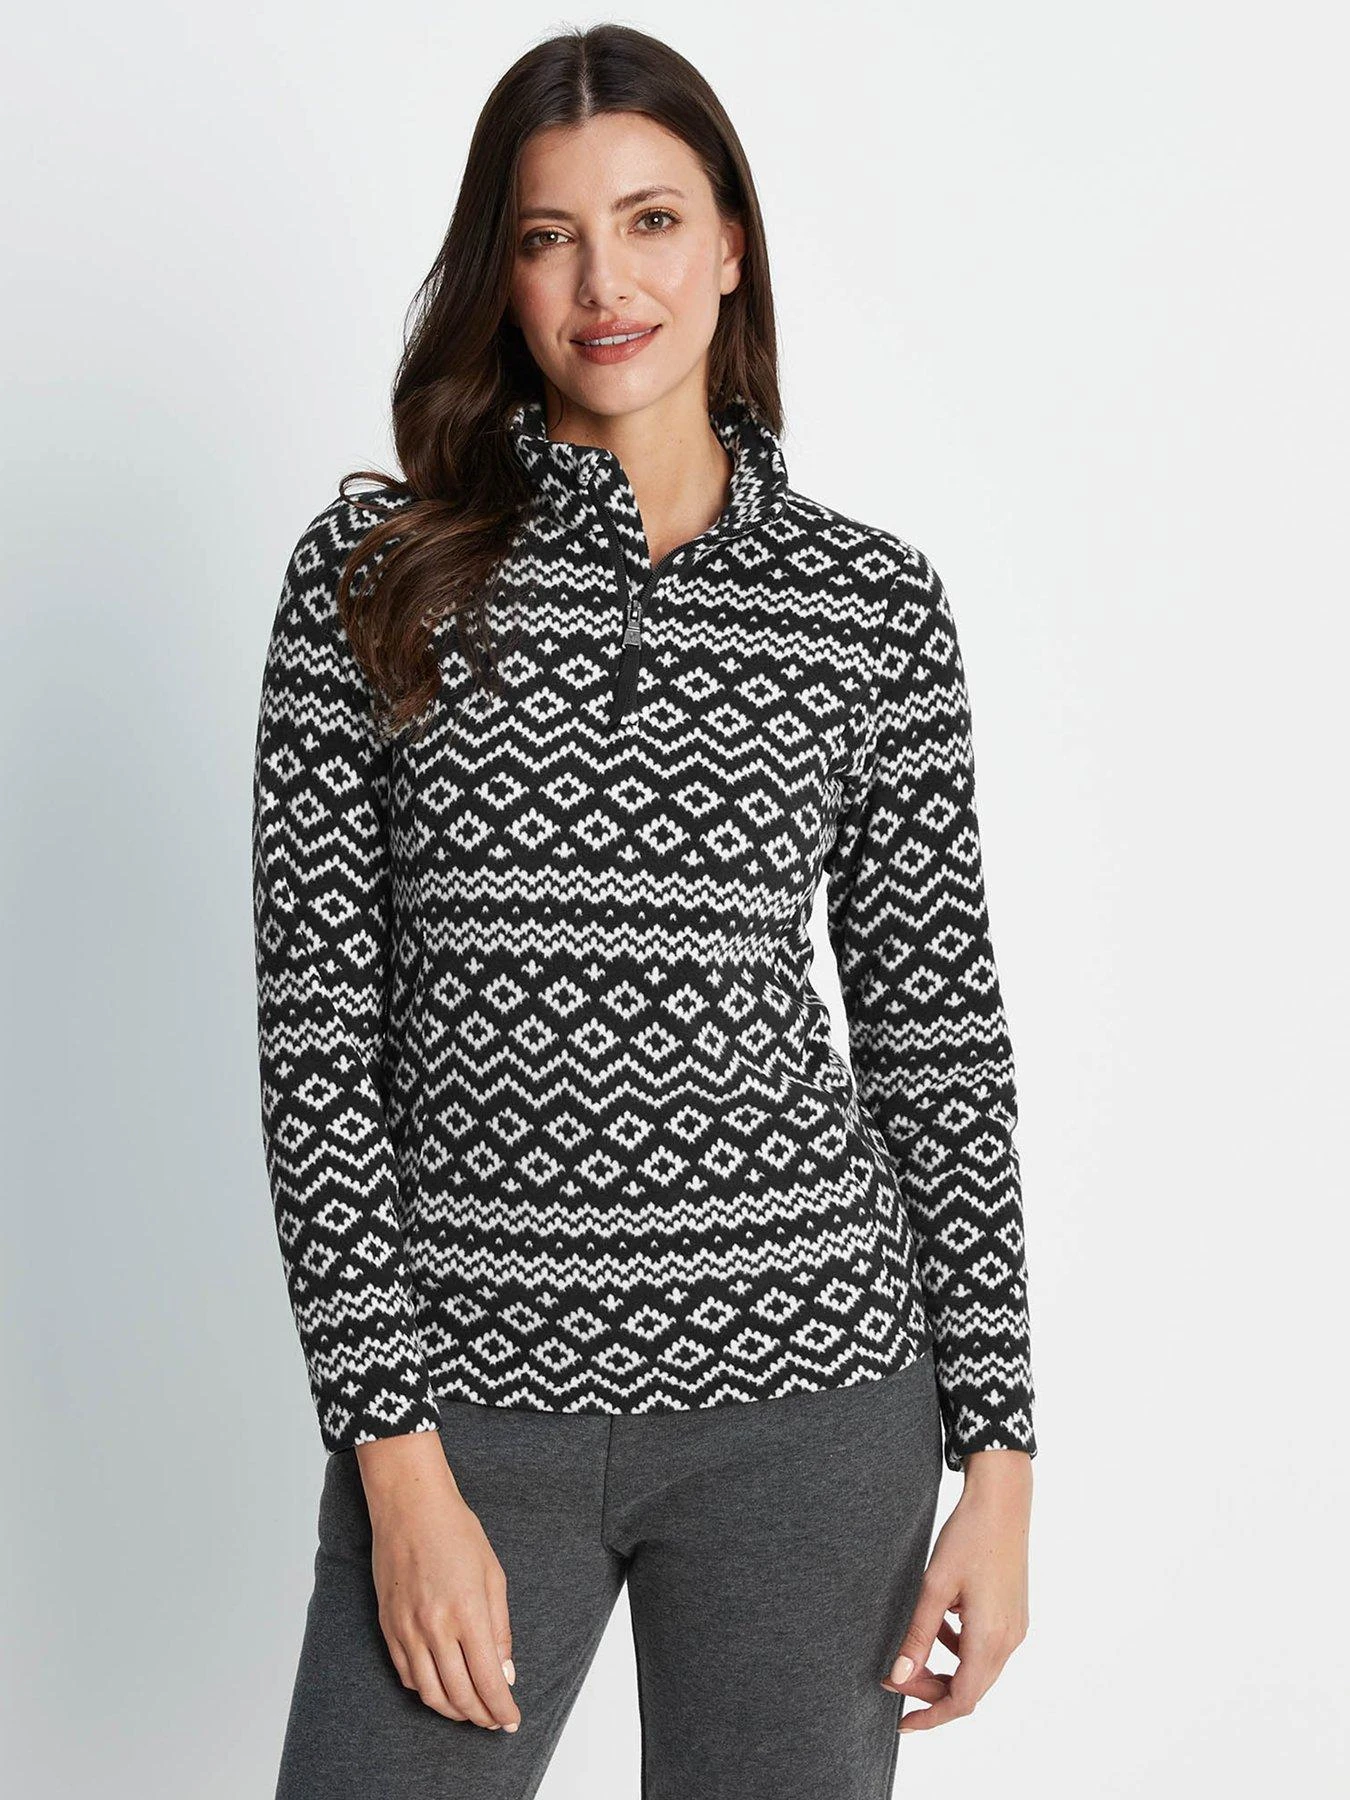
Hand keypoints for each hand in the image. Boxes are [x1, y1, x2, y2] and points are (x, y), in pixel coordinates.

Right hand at [355, 1431, 520, 1732]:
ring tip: (470, 1711)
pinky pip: (406, 1674)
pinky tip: (441, 1689)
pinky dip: (425, 1691)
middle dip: (480, 1715)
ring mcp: (406, 1629)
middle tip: (494, 1720)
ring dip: (453, 1710)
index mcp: (467, 1613)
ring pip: (429, 1693)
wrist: (409, 1506)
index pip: (487, 1680)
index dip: (501, 1708)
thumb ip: (499, 1630)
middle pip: (459, 1694)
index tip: (512, 1720)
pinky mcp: (387, 1626)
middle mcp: (434, 1627)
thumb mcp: (492, 1576)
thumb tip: (505, 1674)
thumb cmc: (456, 1532)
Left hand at [880, 1448, 1030, 1733]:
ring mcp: (1015, 1627)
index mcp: (990, 1638)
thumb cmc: (969, 1536)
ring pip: (978, 1670)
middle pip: (970, 1689)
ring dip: (946, 1670)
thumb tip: (898, 1675)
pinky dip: (960, 1648)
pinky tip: (940, 1624)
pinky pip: (985, 1647)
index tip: (902, 1722)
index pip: (961, 1700)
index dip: (930, 1715)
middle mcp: (1009, 1640)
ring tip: (913, 1651)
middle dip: (932, 1692)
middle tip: (897, 1677)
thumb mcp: (935, 1585)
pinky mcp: (1014, 1614)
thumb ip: (918, 1634)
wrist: (1003, 1500)